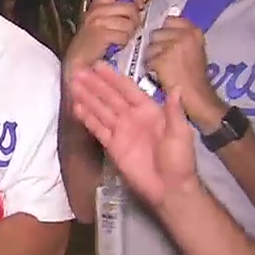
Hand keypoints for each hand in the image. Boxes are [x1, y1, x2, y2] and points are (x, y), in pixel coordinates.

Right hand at [62, 0, 142, 98]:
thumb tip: (139, 8)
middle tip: (130, 31)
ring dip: (128, 34)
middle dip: (135, 21)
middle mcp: (97, 9)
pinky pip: (124, 35)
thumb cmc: (90, 45)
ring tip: (120, 40)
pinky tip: (116, 46)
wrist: (76, 63)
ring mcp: (98, 21)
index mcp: (98, 3)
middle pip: (130, 8)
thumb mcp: (101, 22)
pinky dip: (123, 43)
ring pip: (129, 23)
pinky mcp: (101, 34)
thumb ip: (117, 12)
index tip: (140, 5)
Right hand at [67, 64, 201, 209]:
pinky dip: (88, 118)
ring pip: (101, 110)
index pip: (127, 90)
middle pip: (110, 97)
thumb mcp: (181, 133)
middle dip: (95, 85)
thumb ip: (174, 111)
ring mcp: (121, 132)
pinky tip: (77, 108)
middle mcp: (132, 117)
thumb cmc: (179, 160)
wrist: (170, 188)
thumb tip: (176, 88)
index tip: (99, 65)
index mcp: (149, 111)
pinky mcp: (113, 146)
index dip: (113, 78)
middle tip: (79, 72)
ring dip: (88, 98)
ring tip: (73, 85)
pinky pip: (98, 129)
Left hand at [143, 16, 226, 128]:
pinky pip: (147, 59)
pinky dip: (150, 68)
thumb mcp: (195, 49)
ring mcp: (172, 47)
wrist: (196, 95)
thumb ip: (182, 36)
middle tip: (165, 57)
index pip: (170, 20)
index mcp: (194, 31)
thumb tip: (165, 25)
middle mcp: (184, 35)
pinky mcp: (161, 59)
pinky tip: (159, 74)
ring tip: (162, 67)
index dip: (166, 31)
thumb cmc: (195, 74)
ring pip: (150, 46)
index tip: (168, 41)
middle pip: (157, 32)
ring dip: (152, 57)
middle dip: (157, 44)